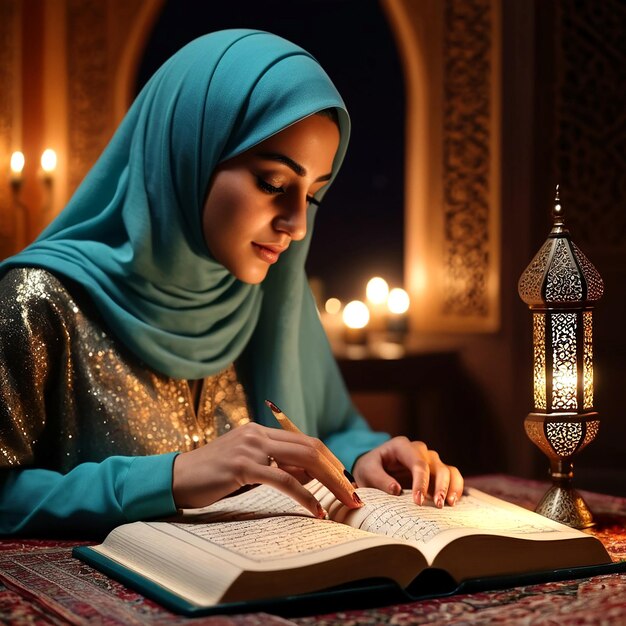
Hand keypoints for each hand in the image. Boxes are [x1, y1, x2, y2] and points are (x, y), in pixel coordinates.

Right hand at [172, 422, 360, 516]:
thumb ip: (274, 465)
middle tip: (354, 493)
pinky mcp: (242, 465)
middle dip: (337, 471)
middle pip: (311, 448)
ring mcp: (250, 447)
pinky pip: (283, 479)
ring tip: (345, 502)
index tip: (345, 481)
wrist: (173, 478)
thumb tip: (309, 476)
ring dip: (330, 483)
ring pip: (303, 460)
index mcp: (259, 431)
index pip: (305, 441)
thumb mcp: (246, 467)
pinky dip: (305, 496)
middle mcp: (258, 433)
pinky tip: (316, 510)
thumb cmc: (209, 476)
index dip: (329, 460)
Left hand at [352, 437, 462, 506]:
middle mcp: (419, 450)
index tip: (418, 501)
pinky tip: (452, 502)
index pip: (417, 463)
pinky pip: (452, 476)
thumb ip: (379, 479)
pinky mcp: (435, 472)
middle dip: (439, 486)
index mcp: (402, 446)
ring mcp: (429, 460)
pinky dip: (455, 488)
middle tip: (436, 505)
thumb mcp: (367, 471)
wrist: (373, 469)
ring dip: (450, 488)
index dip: (420, 482)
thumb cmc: (370, 468)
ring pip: (448, 470)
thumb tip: (396, 490)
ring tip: (447, 505)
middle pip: (436, 466)